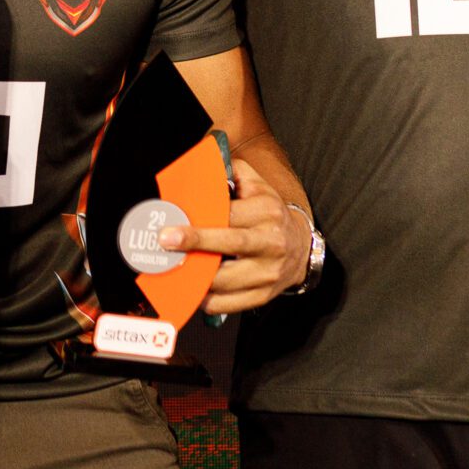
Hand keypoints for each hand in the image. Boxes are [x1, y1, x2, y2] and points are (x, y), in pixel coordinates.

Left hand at [162, 164, 300, 314]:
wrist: (301, 248)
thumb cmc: (270, 214)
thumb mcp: (257, 186)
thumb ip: (232, 172)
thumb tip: (203, 165)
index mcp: (267, 212)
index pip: (231, 216)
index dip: (203, 220)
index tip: (174, 224)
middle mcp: (271, 242)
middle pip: (231, 244)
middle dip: (197, 244)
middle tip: (166, 242)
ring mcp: (268, 272)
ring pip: (228, 280)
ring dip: (197, 277)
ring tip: (173, 269)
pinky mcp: (264, 295)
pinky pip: (230, 304)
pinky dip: (207, 301)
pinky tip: (192, 291)